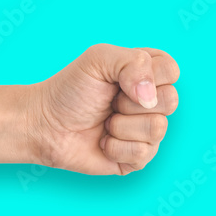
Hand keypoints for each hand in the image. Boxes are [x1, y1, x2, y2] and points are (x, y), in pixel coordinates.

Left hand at [27, 44, 179, 175]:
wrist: (44, 125)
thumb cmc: (70, 90)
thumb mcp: (98, 59)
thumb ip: (133, 62)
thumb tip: (150, 98)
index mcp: (147, 74)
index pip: (171, 71)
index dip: (146, 76)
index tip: (118, 79)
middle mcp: (152, 102)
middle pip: (170, 101)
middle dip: (131, 102)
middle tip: (110, 102)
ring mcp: (147, 131)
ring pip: (158, 129)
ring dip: (121, 126)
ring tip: (105, 122)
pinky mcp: (138, 157)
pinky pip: (143, 153)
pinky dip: (115, 147)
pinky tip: (103, 141)